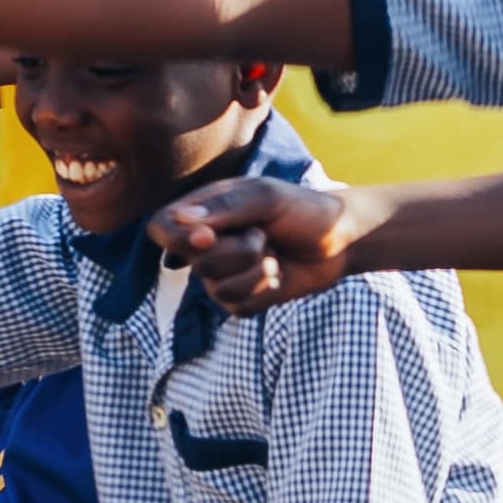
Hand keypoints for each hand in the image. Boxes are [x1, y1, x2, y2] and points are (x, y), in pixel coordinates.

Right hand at [151, 173, 364, 309]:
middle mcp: (206, 244)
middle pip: (195, 262)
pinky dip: (264, 289)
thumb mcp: (266, 197)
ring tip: (272, 251)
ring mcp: (220, 274)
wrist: (341, 240)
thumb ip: (225, 206)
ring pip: (216, 288)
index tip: (207, 237)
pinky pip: (238, 305)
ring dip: (255, 270)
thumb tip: (182, 219)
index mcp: (204, 211)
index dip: (176, 238)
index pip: (161, 227)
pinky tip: (277, 273)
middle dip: (237, 251)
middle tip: (262, 234)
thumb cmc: (302, 209)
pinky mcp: (239, 299)